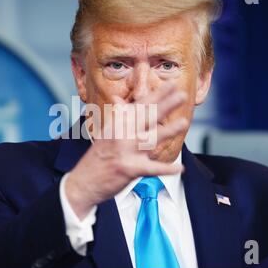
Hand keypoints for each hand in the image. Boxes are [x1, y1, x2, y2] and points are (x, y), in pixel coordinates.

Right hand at [65, 82, 187, 218]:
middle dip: (166, 105)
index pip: (139, 106)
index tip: (170, 85)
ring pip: (151, 138)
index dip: (157, 95)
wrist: (83, 182)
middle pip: (146, 117)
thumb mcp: (104, 134)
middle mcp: (121, 134)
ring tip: (184, 122)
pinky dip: (166, 169)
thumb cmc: (97, 158)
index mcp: (117, 124)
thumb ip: (117, 117)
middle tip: (182, 95)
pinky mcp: (129, 169)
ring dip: (168, 131)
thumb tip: (120, 101)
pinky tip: (179, 167)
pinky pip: (151, 169)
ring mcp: (125, 151)